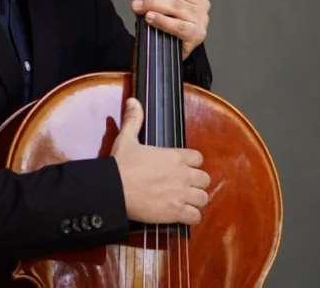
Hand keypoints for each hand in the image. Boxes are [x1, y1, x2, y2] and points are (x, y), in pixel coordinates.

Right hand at [111, 98, 210, 224]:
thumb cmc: (121, 165)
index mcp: (175, 156)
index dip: (192, 164)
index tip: (183, 168)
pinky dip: (191, 216)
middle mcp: (183, 174)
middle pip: (205, 179)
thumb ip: (134, 120)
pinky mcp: (176, 212)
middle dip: (196, 183)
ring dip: (195, 200)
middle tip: (184, 187)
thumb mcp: (127, 138)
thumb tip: (133, 102)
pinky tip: (181, 216)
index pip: (198, 158)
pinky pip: (195, 216)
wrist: (114, 189)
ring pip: (203, 198)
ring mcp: (181, 194)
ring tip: (185, 202)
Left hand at [124, 0, 210, 58]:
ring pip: (177, 5)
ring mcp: (201, 18)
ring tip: (137, 6)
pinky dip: (162, 20)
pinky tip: (149, 17)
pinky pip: (179, 26)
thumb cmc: (162, 19)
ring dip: (153, 4)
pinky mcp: (197, 34)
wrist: (166, 49)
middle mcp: (201, 0)